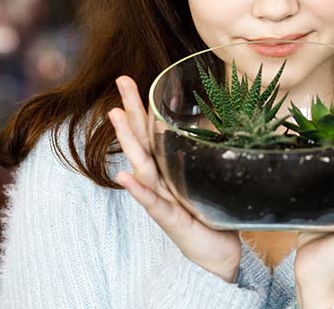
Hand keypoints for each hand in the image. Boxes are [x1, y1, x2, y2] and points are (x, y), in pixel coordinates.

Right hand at [108, 75, 242, 282]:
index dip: (138, 107)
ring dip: (128, 141)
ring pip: (143, 166)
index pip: (150, 132)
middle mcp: (160, 180)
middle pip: (141, 141)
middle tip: (121, 81)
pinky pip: (153, 202)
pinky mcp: (170, 219)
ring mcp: (162, 199)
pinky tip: (124, 175)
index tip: (127, 81)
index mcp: (168, 168)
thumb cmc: (211, 213)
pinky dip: (138, 189)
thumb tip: (218, 121)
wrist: (218, 252)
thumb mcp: (209, 177)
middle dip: (130, 112)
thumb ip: (205, 154)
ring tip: (115, 115)